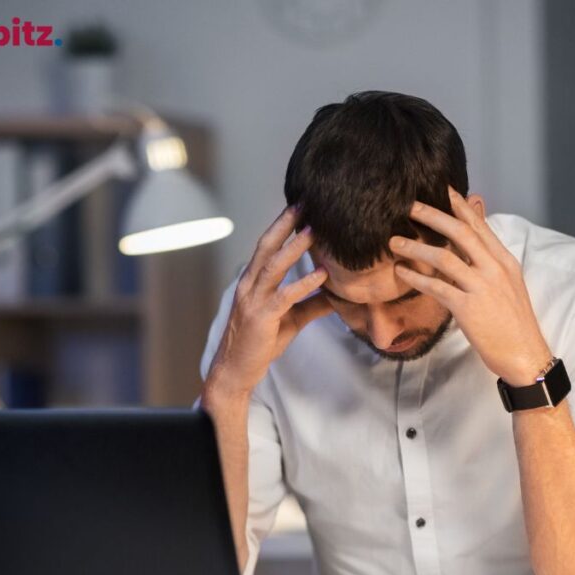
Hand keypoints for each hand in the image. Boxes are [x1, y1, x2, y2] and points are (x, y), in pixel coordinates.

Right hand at [206, 206, 332, 398]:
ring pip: (274, 266)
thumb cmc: (260, 343)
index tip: (301, 206)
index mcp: (253, 281)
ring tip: (315, 230)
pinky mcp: (261, 317)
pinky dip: (304, 283)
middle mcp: (249, 285)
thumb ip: (312, 304)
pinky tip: (321, 274)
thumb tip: (338, 295)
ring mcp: (253, 300)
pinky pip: (284, 296)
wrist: (236, 370)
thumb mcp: (291, 320)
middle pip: (267, 246)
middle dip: (285, 223)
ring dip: (295, 247)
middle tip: (304, 203)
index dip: (282, 225)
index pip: (267, 246)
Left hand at [390, 187, 551, 385]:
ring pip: (444, 258)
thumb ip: (490, 262)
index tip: (441, 189)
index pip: (479, 226)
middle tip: (409, 206)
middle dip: (433, 215)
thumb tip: (475, 246)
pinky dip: (416, 278)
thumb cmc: (514, 323)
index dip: (459, 206)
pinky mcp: (468, 308)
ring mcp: (482, 287)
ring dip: (416, 247)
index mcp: (504, 261)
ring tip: (394, 242)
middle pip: (461, 232)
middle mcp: (494, 269)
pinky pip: (437, 287)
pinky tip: (401, 272)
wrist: (525, 354)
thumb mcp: (508, 285)